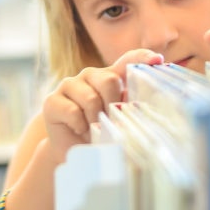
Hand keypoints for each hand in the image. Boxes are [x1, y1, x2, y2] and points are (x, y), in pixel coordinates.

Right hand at [41, 49, 163, 160]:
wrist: (73, 152)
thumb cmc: (101, 133)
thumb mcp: (120, 119)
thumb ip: (130, 106)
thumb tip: (145, 106)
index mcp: (110, 77)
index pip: (128, 60)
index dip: (143, 57)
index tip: (157, 60)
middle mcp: (89, 75)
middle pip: (109, 80)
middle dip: (113, 104)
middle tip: (109, 120)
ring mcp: (69, 85)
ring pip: (91, 98)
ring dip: (95, 119)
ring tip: (93, 128)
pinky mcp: (52, 100)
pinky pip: (73, 111)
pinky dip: (79, 125)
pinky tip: (79, 129)